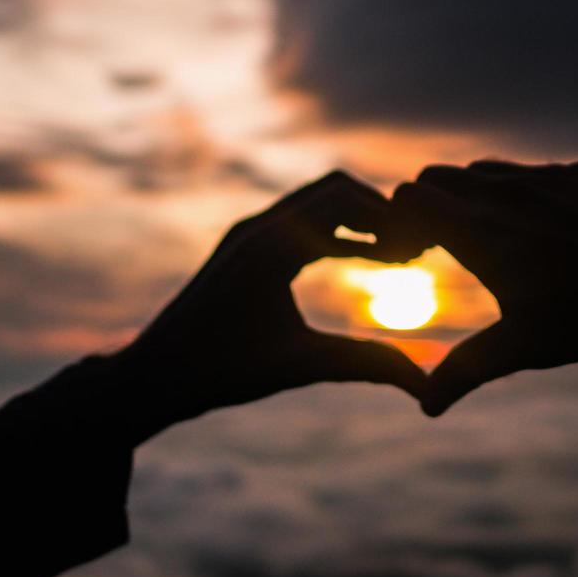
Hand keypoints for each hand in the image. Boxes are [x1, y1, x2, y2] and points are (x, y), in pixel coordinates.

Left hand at [117, 170, 426, 440]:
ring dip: (357, 221)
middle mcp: (258, 227)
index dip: (390, 218)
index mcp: (270, 244)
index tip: (423, 250)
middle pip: (334, 190)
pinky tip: (361, 261)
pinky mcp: (243, 248)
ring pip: (316, 204)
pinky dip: (334, 233)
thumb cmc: (218, 372)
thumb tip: (425, 386)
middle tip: (416, 249)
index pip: (343, 199)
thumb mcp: (298, 366)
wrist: (152, 376)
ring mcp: (247, 235)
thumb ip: (365, 365)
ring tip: (398, 255)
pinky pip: (299, 222)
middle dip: (379, 213)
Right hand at [388, 160, 577, 415]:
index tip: (413, 256)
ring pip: (488, 172)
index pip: (410, 198)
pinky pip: (538, 174)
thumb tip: (425, 406)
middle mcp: (506, 191)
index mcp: (479, 228)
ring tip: (499, 240)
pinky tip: (555, 233)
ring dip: (476, 198)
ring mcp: (548, 176)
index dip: (400, 224)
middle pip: (439, 178)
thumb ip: (467, 369)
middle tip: (443, 248)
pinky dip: (527, 195)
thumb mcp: (525, 346)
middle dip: (430, 207)